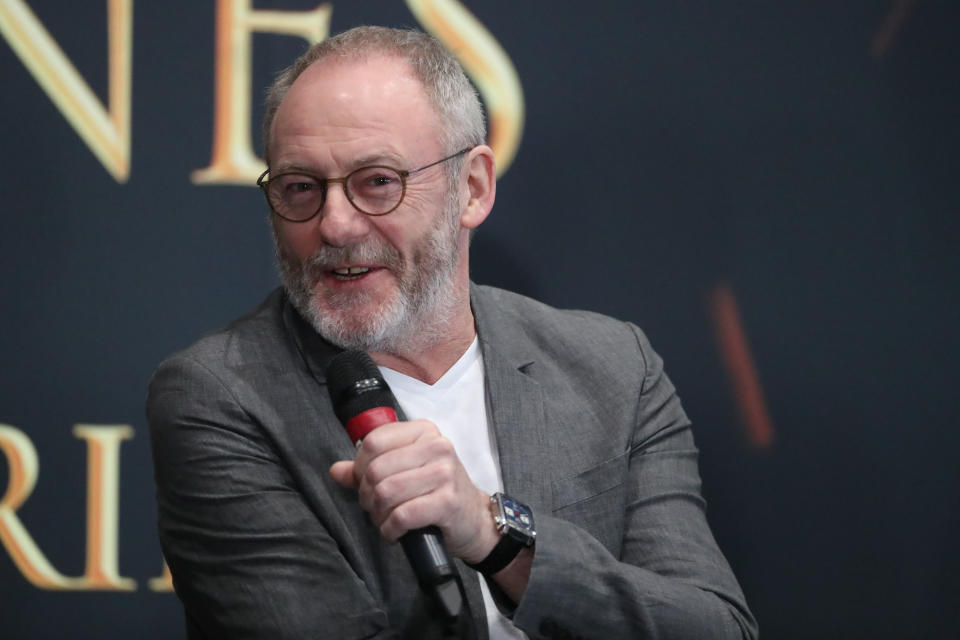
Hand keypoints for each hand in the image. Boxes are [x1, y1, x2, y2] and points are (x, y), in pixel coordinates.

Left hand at [330, 419, 498, 562]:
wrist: (475, 519)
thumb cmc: (438, 492)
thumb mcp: (406, 471)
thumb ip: (370, 468)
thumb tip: (336, 471)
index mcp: (423, 432)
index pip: (373, 442)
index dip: (360, 467)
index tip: (366, 483)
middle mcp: (437, 446)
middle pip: (376, 469)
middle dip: (367, 495)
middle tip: (375, 507)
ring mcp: (445, 473)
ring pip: (386, 492)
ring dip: (378, 514)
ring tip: (385, 519)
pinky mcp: (448, 502)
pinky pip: (402, 515)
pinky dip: (390, 529)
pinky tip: (395, 531)